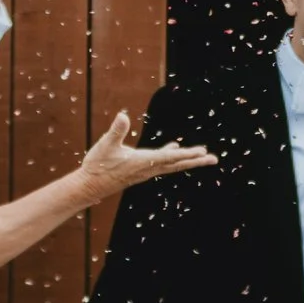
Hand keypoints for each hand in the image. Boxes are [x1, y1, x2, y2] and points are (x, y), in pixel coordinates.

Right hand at [75, 112, 216, 201]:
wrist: (90, 186)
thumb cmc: (97, 166)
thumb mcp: (106, 145)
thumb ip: (116, 131)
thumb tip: (123, 116)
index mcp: (143, 161)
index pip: (170, 157)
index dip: (187, 154)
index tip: (202, 152)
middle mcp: (148, 168)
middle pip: (177, 164)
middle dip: (195, 161)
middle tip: (214, 159)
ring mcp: (145, 171)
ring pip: (171, 165)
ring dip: (187, 160)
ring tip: (202, 156)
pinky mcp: (141, 170)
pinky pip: (161, 163)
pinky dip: (171, 156)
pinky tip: (174, 149)